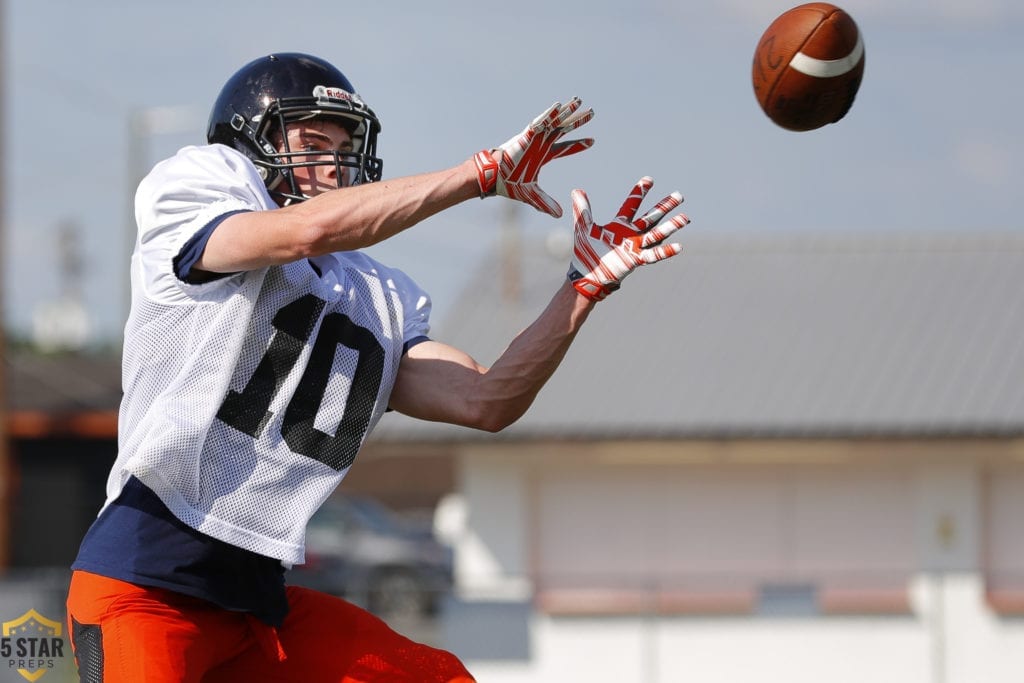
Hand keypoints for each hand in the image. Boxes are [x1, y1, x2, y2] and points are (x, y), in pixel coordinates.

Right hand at [473, 98, 593, 217]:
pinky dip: (549, 114)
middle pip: (563, 129)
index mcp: (542, 155)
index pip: (564, 148)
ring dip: (567, 111)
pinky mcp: (526, 135)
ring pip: (554, 122)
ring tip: (579, 101)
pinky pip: (540, 122)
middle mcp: (540, 143)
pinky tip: (559, 105)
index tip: (592, 141)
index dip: (578, 145)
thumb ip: (545, 203)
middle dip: (578, 121)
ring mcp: (534, 138)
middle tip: (592, 113)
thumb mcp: (532, 195)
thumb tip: (559, 215)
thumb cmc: (507, 184)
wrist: (492, 178)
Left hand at [568, 176, 687, 301]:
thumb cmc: (586, 252)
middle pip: (651, 217)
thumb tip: (576, 190)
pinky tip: (679, 247)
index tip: (649, 180)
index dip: (640, 192)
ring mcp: (635, 246)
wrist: (588, 273)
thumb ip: (582, 209)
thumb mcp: (583, 226)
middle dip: (665, 206)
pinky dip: (665, 251)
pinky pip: (653, 254)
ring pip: (657, 233)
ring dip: (671, 226)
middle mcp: (631, 234)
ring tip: (686, 218)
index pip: (632, 205)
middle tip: (679, 195)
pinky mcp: (636, 259)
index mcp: (620, 225)